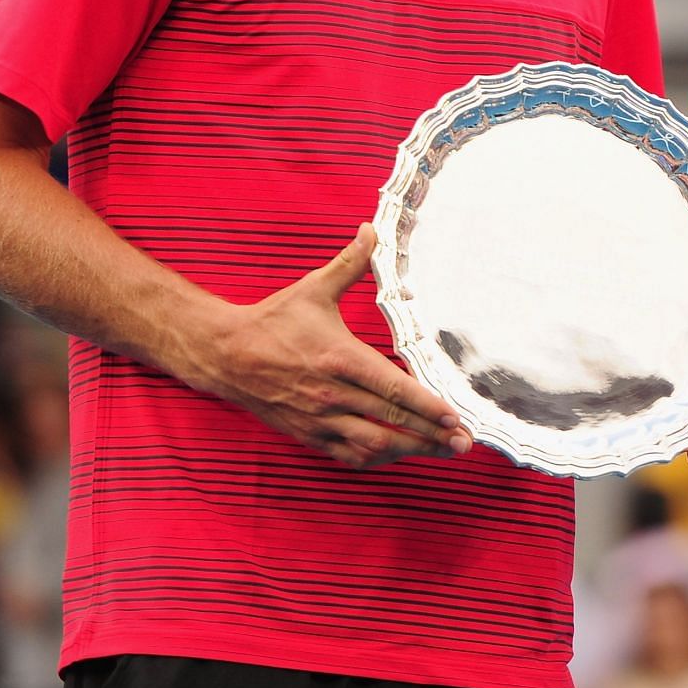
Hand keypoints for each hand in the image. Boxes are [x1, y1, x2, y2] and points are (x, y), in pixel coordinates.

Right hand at [198, 224, 471, 468]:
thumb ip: (350, 263)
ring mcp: (319, 419)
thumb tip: (372, 230)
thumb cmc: (273, 320)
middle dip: (432, 435)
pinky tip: (398, 452)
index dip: (428, 406)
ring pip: (372, 445)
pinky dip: (376, 458)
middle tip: (463, 442)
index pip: (393, 388)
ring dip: (409, 450)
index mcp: (339, 359)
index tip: (456, 417)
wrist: (224, 354)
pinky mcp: (307, 434)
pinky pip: (347, 456)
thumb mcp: (314, 288)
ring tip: (441, 450)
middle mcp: (332, 394)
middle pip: (391, 421)